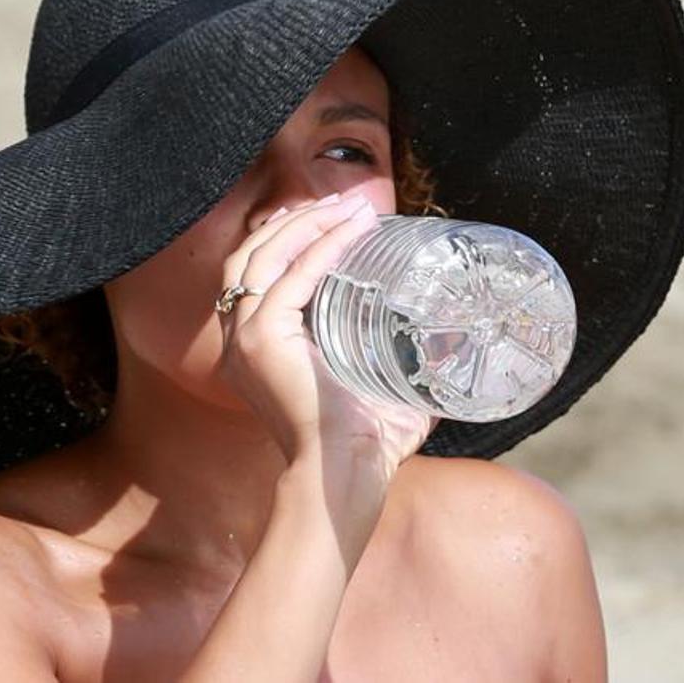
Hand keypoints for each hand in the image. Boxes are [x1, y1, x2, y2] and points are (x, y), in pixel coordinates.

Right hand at [214, 187, 437, 483]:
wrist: (343, 479)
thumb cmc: (360, 445)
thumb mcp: (371, 388)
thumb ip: (395, 364)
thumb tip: (446, 346)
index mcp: (251, 348)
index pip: (254, 273)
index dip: (287, 237)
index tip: (330, 217)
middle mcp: (237, 339)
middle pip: (251, 254)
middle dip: (296, 220)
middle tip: (342, 204)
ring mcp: (244, 339)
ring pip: (264, 256)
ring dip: (308, 225)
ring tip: (348, 209)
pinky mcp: (262, 342)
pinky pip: (291, 279)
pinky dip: (321, 249)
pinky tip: (350, 234)